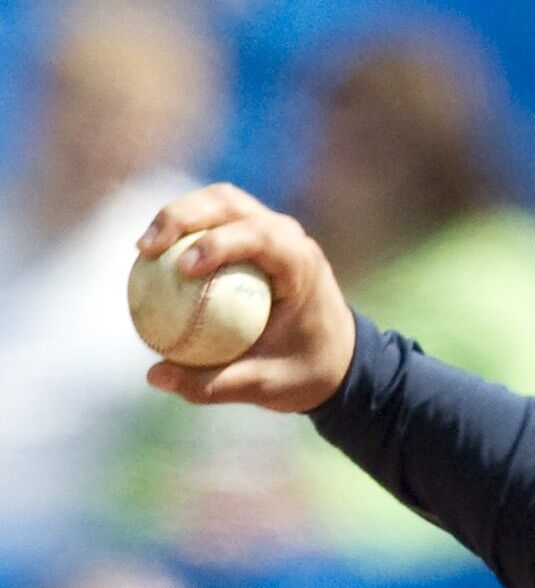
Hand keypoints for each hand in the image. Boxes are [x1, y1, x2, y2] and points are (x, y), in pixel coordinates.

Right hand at [135, 185, 355, 411]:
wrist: (337, 358)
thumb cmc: (305, 371)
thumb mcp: (264, 386)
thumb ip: (213, 383)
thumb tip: (154, 375)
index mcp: (302, 264)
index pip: (261, 236)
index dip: (219, 243)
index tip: (182, 268)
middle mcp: (289, 237)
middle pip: (229, 203)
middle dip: (182, 216)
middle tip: (146, 250)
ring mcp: (273, 230)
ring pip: (218, 202)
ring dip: (178, 215)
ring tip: (143, 250)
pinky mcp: (257, 234)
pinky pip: (215, 220)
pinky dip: (184, 230)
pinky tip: (153, 257)